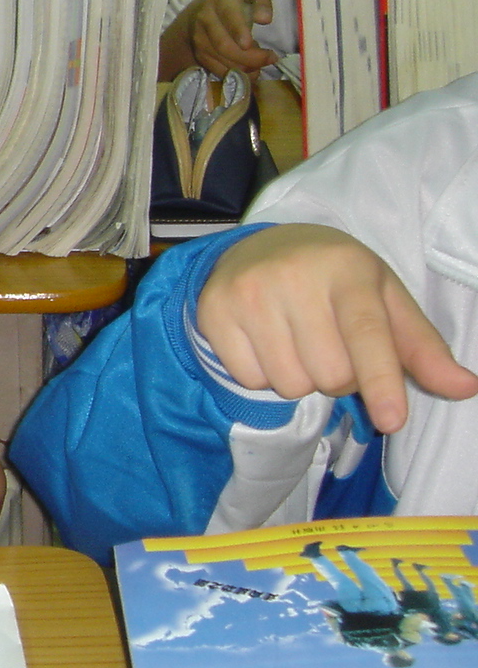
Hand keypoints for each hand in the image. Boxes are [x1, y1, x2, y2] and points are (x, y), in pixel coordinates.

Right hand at [174, 0, 279, 76]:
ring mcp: (199, 38)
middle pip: (224, 45)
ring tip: (262, 65)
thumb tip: (264, 19)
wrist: (203, 8)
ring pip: (221, 60)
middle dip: (249, 57)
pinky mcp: (199, 53)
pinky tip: (249, 71)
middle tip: (271, 58)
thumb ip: (262, 0)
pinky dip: (235, 74)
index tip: (248, 44)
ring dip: (244, 67)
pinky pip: (216, 69)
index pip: (228, 15)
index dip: (237, 30)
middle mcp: (205, 19)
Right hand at [197, 223, 477, 432]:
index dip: (381, 380)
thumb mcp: (384, 300)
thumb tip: (465, 388)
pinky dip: (264, 376)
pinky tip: (266, 344)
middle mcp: (294, 276)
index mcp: (347, 269)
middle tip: (331, 348)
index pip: (367, 334)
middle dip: (338, 378)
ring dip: (301, 380)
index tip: (392, 421)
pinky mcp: (214, 311)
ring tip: (298, 346)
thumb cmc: (335, 280)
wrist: (259, 246)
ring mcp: (249, 292)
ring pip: (289, 383)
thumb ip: (421, 348)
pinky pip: (250, 380)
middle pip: (329, 373)